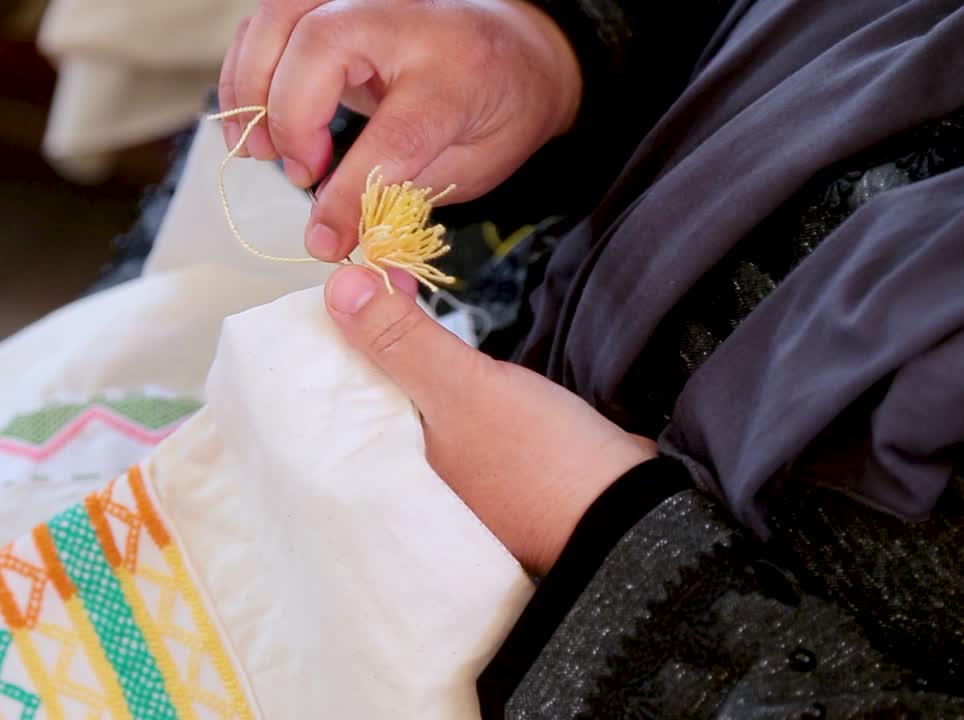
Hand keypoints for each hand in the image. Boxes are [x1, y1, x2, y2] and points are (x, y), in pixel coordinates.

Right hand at [218, 0, 581, 261]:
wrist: (520, 50)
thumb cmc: (499, 109)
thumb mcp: (473, 166)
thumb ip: (404, 193)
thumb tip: (338, 231)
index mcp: (457, 74)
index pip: (394, 133)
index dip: (349, 194)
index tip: (326, 239)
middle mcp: (410, 22)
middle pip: (322, 44)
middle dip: (290, 115)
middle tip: (299, 172)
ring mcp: (370, 1)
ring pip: (282, 13)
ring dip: (251, 83)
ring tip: (261, 146)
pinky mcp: (338, 2)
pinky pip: (270, 16)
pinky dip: (247, 65)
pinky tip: (255, 115)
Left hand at [324, 265, 654, 573]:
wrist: (629, 516)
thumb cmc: (538, 461)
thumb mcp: (462, 390)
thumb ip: (401, 341)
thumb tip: (338, 285)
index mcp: (385, 472)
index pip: (334, 402)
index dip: (336, 340)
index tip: (346, 287)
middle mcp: (408, 482)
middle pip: (372, 401)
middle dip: (372, 345)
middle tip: (378, 282)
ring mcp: (451, 479)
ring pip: (413, 407)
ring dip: (410, 361)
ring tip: (402, 301)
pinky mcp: (490, 469)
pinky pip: (451, 417)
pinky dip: (446, 385)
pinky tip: (448, 356)